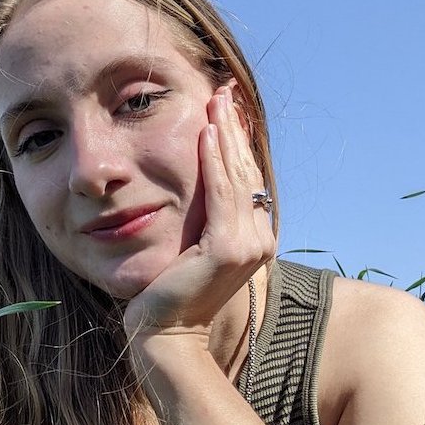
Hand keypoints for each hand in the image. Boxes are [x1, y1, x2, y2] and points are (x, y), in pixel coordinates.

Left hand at [122, 84, 275, 339]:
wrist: (165, 333)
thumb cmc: (171, 294)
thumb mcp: (194, 249)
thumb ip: (207, 220)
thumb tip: (204, 185)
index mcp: (256, 238)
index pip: (245, 179)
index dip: (236, 141)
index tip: (225, 107)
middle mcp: (260, 240)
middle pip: (245, 171)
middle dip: (233, 128)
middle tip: (223, 90)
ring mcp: (248, 245)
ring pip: (235, 177)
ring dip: (225, 134)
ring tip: (215, 100)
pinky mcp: (226, 249)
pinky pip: (220, 194)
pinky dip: (214, 161)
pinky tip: (205, 131)